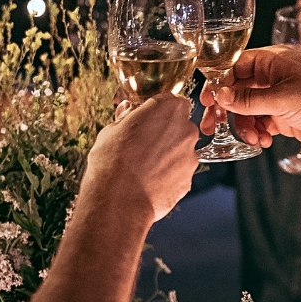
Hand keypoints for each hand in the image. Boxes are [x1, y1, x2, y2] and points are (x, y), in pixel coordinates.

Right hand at [83, 94, 198, 222]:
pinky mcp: (188, 180)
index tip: (145, 118)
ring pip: (179, 150)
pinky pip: (178, 172)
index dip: (156, 110)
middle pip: (179, 125)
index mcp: (168, 109)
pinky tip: (148, 182)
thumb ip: (126, 118)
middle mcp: (185, 129)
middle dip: (164, 132)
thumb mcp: (111, 130)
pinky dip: (167, 175)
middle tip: (142, 143)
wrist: (119, 200)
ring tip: (143, 167)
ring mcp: (190, 156)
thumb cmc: (112, 162)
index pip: (170, 100)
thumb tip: (128, 113)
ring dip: (166, 154)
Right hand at [200, 47, 300, 157]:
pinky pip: (261, 122)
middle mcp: (275, 76)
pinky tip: (263, 141)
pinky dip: (258, 132)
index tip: (207, 100)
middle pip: (238, 89)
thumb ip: (248, 99)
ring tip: (253, 137)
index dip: (219, 82)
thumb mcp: (281, 99)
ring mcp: (280, 97)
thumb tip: (221, 96)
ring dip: (244, 124)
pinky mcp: (286, 116)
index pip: (236, 66)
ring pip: (248, 109)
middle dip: (227, 108)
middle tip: (213, 125)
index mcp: (274, 61)